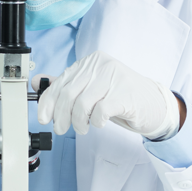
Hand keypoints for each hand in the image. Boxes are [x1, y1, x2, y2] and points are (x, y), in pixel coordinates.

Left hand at [35, 51, 177, 137]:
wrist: (154, 104)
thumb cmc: (120, 97)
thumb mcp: (91, 89)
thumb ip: (66, 85)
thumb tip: (37, 82)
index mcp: (90, 61)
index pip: (61, 82)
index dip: (48, 103)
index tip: (44, 118)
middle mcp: (101, 65)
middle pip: (69, 94)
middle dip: (61, 116)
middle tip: (62, 129)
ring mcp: (114, 77)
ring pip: (82, 104)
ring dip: (78, 122)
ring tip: (83, 128)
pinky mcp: (125, 93)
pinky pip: (100, 111)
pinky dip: (96, 121)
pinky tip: (99, 123)